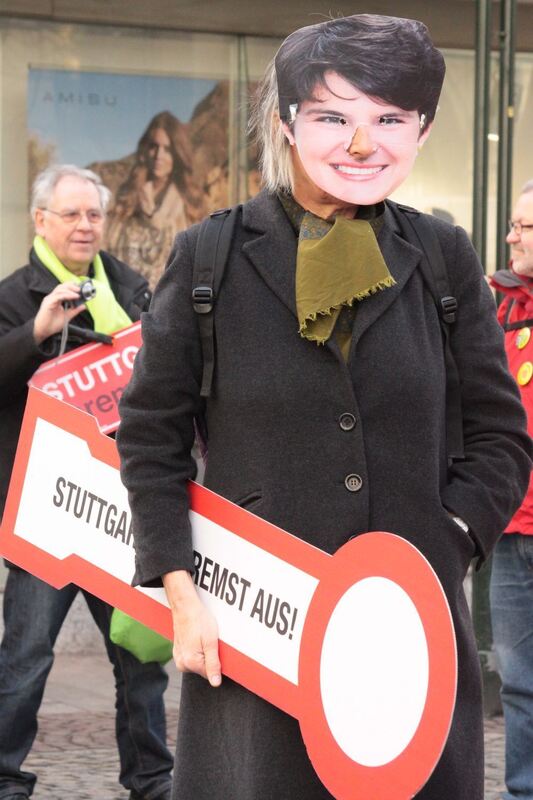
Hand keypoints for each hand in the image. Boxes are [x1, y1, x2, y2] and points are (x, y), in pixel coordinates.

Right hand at [33, 282, 85, 343]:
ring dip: (70, 290)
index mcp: (56, 299)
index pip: (63, 289)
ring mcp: (49, 300)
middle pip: (61, 287)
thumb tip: (83, 306)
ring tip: (78, 293)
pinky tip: (73, 297)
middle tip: (80, 289)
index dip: (72, 287)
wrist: (43, 331)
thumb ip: (75, 310)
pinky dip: (67, 295)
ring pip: (60, 290)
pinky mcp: (48, 303)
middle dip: (71, 286)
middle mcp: (52, 298)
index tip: (81, 289)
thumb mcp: (67, 316)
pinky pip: (58, 296)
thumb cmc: (52, 324)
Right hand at [162, 570, 221, 686]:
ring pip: (198, 663)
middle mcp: (182, 663)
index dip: (217, 662)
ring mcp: (178, 658)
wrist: (185, 607)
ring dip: (203, 653)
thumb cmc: (199, 621)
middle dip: (209, 657)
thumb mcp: (211, 642)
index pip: (210, 674)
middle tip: (209, 641)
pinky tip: (197, 638)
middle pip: (203, 669)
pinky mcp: (178, 651)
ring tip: (202, 638)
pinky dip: (196, 649)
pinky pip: (191, 656)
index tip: (216, 648)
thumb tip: (215, 683)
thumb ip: (213, 665)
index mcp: (190, 663)